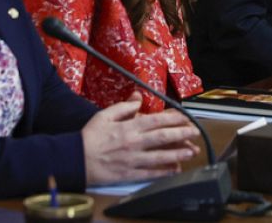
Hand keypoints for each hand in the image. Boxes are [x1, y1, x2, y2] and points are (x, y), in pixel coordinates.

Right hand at [81, 93, 200, 185]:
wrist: (74, 159)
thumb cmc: (89, 137)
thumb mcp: (105, 115)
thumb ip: (124, 107)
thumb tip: (138, 97)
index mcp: (129, 127)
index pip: (157, 120)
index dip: (174, 118)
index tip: (185, 117)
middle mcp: (134, 143)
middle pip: (163, 137)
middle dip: (182, 134)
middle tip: (196, 132)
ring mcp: (132, 159)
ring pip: (160, 156)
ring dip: (178, 153)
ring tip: (192, 151)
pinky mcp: (128, 174)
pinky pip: (150, 173)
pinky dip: (163, 172)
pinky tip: (175, 169)